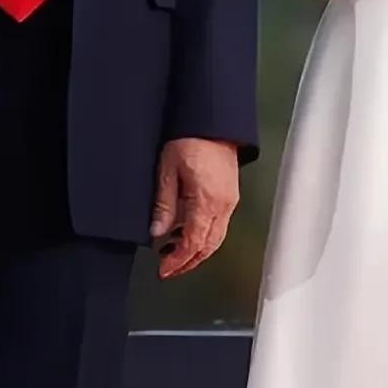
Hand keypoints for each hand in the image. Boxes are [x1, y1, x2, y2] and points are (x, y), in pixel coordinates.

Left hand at [149, 138, 239, 279]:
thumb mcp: (168, 169)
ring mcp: (230, 200)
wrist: (212, 118)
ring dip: (197, 250)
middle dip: (188, 262)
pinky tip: (188, 231)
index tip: (164, 270)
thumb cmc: (191, 136)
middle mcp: (223, 205)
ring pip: (216, 237)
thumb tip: (157, 231)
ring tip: (175, 252)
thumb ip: (164, 203)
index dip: (178, 261)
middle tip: (169, 269)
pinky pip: (220, 224)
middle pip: (208, 246)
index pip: (193, 243)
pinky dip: (204, 235)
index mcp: (208, 201)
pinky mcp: (231, 193)